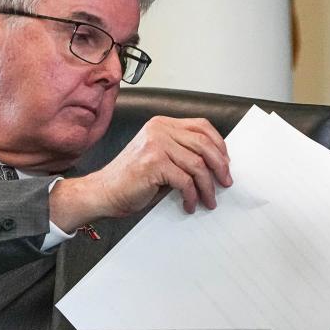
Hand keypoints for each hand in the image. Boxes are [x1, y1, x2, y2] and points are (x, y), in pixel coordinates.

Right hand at [50, 116, 231, 230]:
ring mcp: (155, 145)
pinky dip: (191, 196)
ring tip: (209, 200)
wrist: (103, 192)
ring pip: (197, 165)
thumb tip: (215, 164)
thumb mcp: (159, 157)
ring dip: (207, 186)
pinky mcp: (154, 163)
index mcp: (161, 124)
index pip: (201, 126)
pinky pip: (185, 181)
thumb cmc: (131, 179)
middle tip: (225, 183)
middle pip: (203, 144)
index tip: (226, 162)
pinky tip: (189, 204)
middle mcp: (159, 130)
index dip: (219, 144)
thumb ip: (181, 152)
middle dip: (220, 166)